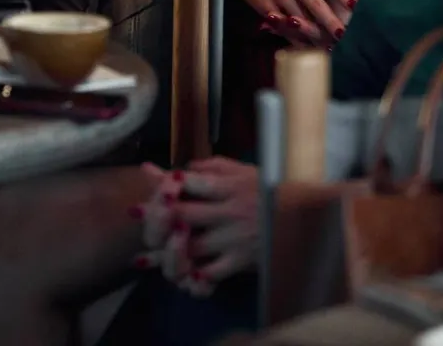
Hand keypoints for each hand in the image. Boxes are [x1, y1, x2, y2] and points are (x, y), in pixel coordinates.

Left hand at [136, 159, 259, 291]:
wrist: (307, 218)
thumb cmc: (272, 190)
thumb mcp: (246, 169)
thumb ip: (216, 166)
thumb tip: (185, 168)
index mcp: (230, 185)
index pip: (192, 182)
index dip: (168, 181)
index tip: (148, 180)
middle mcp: (229, 211)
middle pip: (184, 214)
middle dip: (157, 215)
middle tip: (135, 213)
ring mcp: (234, 238)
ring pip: (192, 246)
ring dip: (167, 251)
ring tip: (145, 256)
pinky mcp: (242, 261)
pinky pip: (213, 272)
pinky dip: (195, 276)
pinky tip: (181, 276)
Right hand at [226, 0, 362, 42]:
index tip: (354, 5)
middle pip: (317, 5)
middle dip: (331, 22)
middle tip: (345, 35)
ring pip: (302, 20)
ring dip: (317, 34)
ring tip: (331, 46)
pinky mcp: (268, 9)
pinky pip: (285, 27)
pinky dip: (297, 39)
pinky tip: (308, 47)